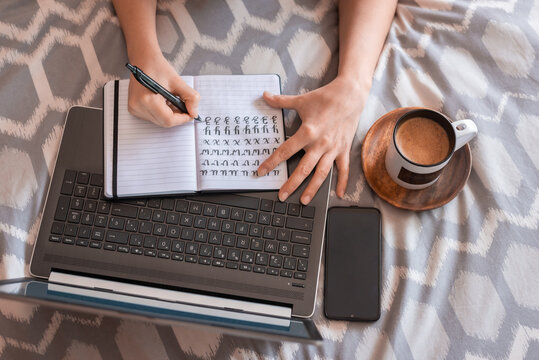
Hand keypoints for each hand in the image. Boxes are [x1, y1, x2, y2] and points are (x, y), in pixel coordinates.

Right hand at [127, 55, 199, 126]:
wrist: (143, 60)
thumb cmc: (159, 68)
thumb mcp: (178, 82)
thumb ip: (190, 98)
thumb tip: (194, 113)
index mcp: (147, 100)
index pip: (168, 120)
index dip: (182, 119)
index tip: (190, 114)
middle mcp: (138, 106)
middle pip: (164, 122)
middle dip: (177, 117)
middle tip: (184, 106)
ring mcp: (134, 108)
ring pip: (159, 121)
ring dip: (170, 115)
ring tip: (172, 100)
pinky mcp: (134, 108)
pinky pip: (153, 117)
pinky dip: (162, 113)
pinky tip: (164, 102)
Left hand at [257, 76, 367, 203]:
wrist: (350, 94)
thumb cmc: (325, 97)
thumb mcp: (301, 100)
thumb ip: (281, 101)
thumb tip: (264, 95)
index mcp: (307, 132)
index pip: (285, 151)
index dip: (272, 162)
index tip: (261, 171)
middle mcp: (320, 144)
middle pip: (303, 169)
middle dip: (291, 184)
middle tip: (282, 196)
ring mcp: (333, 148)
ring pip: (321, 173)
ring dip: (312, 188)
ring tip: (304, 200)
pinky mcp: (343, 149)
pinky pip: (344, 169)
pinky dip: (342, 182)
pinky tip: (339, 194)